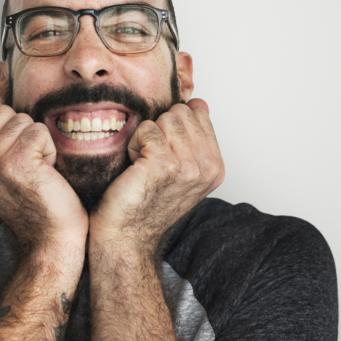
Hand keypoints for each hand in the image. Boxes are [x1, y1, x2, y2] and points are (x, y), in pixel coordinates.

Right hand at [0, 103, 88, 260]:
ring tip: (39, 171)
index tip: (19, 161)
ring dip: (39, 142)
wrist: (51, 239)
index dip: (12, 129)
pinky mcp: (14, 163)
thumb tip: (1, 103)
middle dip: (25, 133)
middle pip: (4, 112)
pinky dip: (50, 149)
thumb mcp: (2, 171)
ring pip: (23, 120)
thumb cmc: (36, 204)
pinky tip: (47, 173)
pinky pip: (38, 131)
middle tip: (31, 166)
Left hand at [91, 98, 224, 257]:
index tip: (165, 155)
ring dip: (146, 138)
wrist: (125, 237)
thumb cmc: (145, 204)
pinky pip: (147, 129)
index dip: (174, 127)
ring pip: (165, 119)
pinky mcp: (164, 164)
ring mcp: (189, 166)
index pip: (199, 114)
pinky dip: (134, 144)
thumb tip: (199, 104)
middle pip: (182, 112)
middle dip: (160, 130)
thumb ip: (193, 138)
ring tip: (142, 164)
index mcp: (215, 167)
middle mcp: (207, 167)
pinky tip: (134, 167)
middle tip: (151, 161)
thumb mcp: (181, 170)